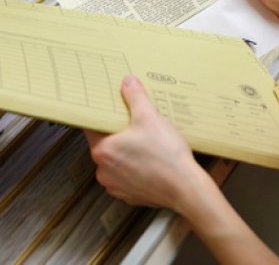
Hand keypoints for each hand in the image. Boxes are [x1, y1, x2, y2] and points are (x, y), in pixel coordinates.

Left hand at [85, 76, 206, 211]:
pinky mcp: (130, 195)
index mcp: (102, 150)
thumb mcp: (150, 117)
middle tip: (135, 123)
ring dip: (127, 152)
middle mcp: (103, 171)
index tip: (112, 109)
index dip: (103, 116)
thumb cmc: (165, 154)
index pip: (92, 127)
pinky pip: (128, 176)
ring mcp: (116, 186)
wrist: (186, 188)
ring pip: (117, 161)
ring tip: (147, 142)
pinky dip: (137, 168)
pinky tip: (152, 160)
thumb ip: (135, 97)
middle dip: (119, 133)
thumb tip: (128, 82)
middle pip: (105, 144)